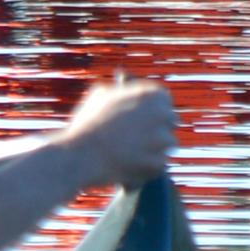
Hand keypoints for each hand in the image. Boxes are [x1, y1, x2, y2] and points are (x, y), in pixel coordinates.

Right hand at [60, 77, 177, 184]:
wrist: (80, 154)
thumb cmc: (87, 124)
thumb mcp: (100, 96)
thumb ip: (119, 91)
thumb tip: (121, 83)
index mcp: (152, 94)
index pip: (164, 101)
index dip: (152, 111)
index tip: (144, 119)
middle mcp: (163, 114)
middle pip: (169, 122)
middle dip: (156, 130)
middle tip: (137, 139)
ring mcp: (163, 139)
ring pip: (167, 145)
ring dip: (154, 149)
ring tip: (131, 153)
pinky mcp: (159, 162)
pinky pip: (158, 164)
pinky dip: (147, 167)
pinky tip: (130, 166)